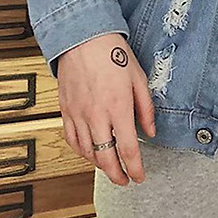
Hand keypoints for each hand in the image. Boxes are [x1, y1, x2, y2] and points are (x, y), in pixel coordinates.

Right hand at [57, 33, 155, 186]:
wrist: (83, 37)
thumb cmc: (112, 52)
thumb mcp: (138, 77)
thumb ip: (146, 108)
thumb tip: (151, 131)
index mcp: (118, 106)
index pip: (128, 149)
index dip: (135, 168)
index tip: (140, 176)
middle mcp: (97, 115)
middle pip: (106, 158)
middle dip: (117, 175)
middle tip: (125, 180)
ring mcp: (78, 114)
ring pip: (87, 153)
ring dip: (100, 164)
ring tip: (110, 166)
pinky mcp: (66, 110)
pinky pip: (71, 139)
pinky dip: (81, 151)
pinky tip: (89, 151)